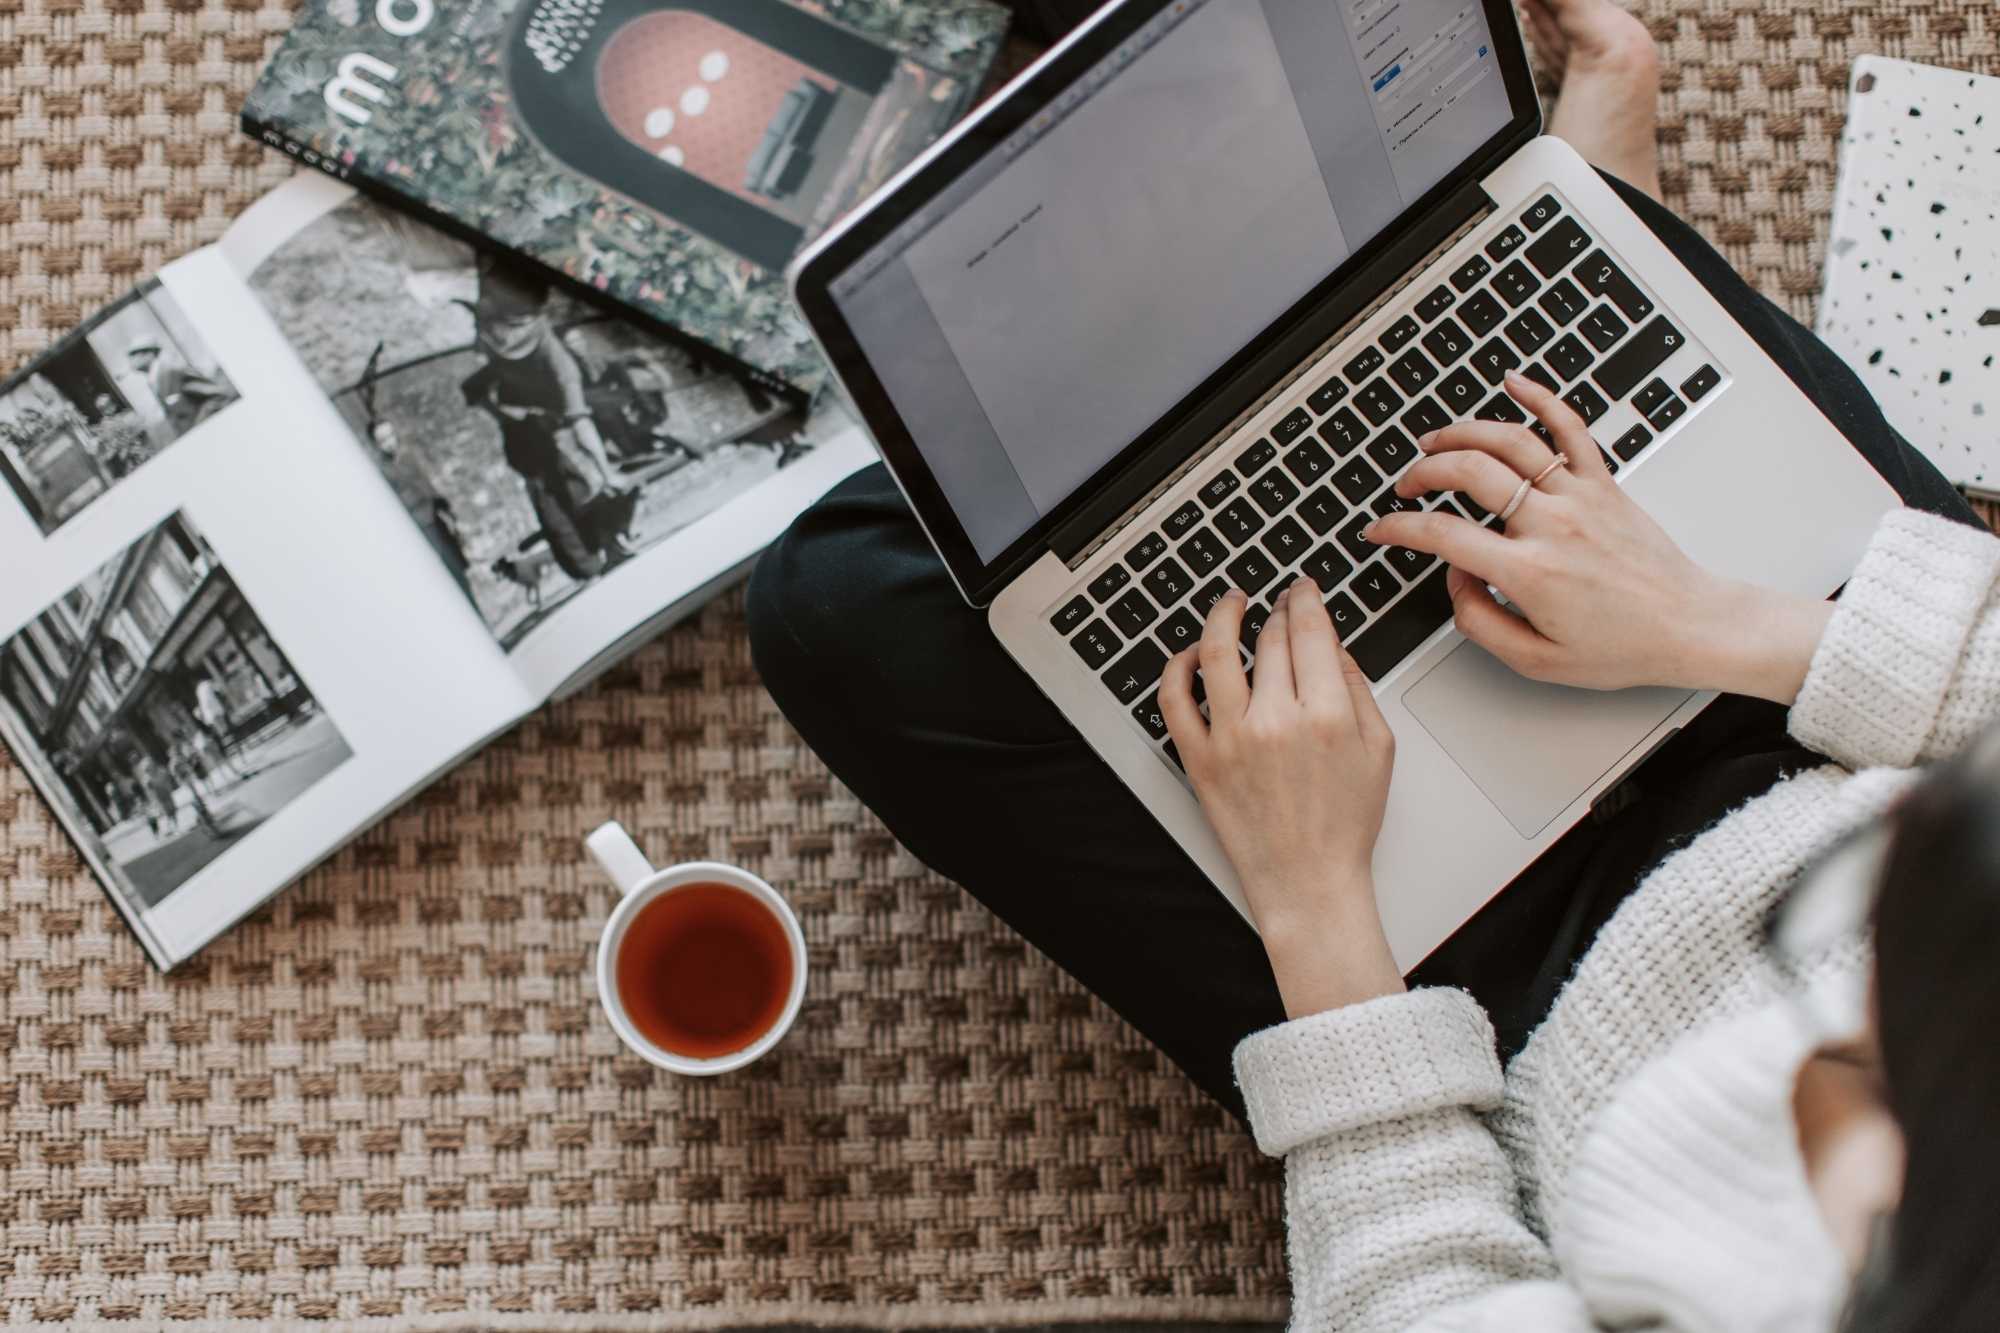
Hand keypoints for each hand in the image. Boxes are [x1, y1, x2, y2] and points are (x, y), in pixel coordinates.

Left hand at [1160, 579, 1403, 1015]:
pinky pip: (1174, 700)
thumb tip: (1333, 647)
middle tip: (1278, 602)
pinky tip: (1191, 654)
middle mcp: (1276, 720)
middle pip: (1270, 639)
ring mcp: (1232, 739)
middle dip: (1276, 611)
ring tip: (1230, 603)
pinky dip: (1178, 668)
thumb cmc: (1344, 825)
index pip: (1310, 631)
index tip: (1303, 589)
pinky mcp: (1199, 760)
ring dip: (1222, 617)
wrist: (1308, 882)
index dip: (1305, 599)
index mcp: (1327, 715)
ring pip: (1218, 653)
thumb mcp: (1378, 750)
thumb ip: (1357, 689)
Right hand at [1364, 370, 1831, 702]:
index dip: (1399, 529)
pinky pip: (1570, 428)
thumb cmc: (1622, 646)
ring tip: (1435, 440)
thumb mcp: (1537, 661)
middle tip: (1407, 487)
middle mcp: (1553, 524)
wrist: (1690, 626)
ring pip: (1511, 441)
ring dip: (1463, 433)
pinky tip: (1514, 382)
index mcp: (1531, 572)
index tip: (1380, 530)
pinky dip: (1540, 397)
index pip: (1444, 536)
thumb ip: (1480, 622)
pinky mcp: (1604, 484)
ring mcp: (1580, 497)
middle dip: (1423, 473)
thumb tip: (1456, 580)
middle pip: (1470, 473)